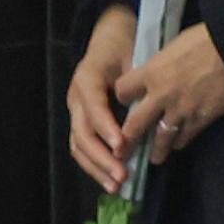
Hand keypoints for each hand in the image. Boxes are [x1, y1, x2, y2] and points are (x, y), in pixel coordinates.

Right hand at [64, 8, 138, 193]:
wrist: (111, 37)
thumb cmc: (126, 46)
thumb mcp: (133, 55)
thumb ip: (137, 82)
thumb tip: (147, 107)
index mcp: (87, 79)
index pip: (93, 107)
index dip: (106, 127)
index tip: (122, 145)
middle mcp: (76, 98)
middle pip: (82, 133)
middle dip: (102, 157)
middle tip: (122, 175)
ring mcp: (76, 112)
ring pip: (79, 146)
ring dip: (97, 168)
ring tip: (116, 186)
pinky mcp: (82, 123)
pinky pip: (83, 148)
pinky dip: (95, 166)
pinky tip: (110, 181)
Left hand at [114, 23, 223, 164]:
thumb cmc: (204, 40)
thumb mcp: (172, 46)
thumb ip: (161, 64)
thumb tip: (158, 71)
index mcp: (151, 73)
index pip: (122, 92)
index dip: (122, 97)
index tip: (125, 100)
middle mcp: (161, 95)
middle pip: (134, 125)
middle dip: (128, 138)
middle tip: (123, 148)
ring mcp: (181, 110)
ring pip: (161, 138)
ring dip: (156, 150)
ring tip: (154, 158)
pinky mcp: (202, 118)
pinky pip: (186, 136)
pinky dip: (181, 141)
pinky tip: (179, 144)